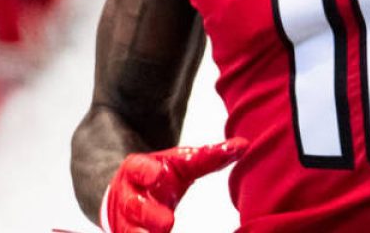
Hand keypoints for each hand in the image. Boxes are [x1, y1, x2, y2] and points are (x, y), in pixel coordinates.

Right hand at [103, 138, 248, 232]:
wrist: (128, 193)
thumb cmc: (160, 176)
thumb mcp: (181, 164)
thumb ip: (209, 157)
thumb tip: (243, 146)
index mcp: (138, 170)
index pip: (137, 168)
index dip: (145, 171)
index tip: (157, 175)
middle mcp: (128, 196)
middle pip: (134, 205)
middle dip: (148, 214)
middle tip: (167, 222)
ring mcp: (126, 220)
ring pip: (129, 229)